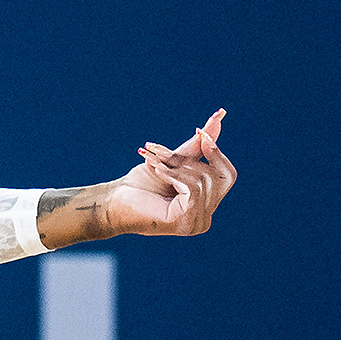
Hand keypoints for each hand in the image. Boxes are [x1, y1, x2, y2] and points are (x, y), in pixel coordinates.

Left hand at [103, 110, 236, 236]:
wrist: (112, 200)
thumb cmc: (140, 184)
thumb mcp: (173, 161)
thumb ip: (198, 145)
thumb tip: (219, 115)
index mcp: (205, 207)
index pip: (228, 175)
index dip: (217, 153)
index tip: (200, 133)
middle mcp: (204, 220)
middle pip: (216, 176)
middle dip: (188, 161)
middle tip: (161, 155)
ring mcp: (195, 224)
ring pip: (203, 181)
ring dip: (176, 167)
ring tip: (154, 165)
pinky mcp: (184, 221)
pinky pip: (192, 189)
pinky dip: (174, 175)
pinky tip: (158, 171)